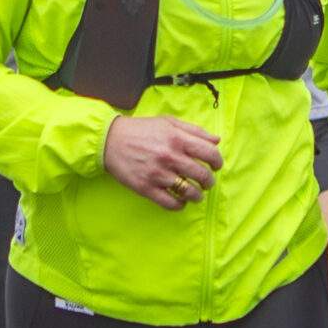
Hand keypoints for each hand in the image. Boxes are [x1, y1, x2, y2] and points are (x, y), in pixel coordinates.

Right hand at [102, 115, 220, 210]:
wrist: (109, 141)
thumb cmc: (140, 130)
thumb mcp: (167, 122)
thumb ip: (193, 130)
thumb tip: (216, 141)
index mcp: (177, 138)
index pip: (210, 154)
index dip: (218, 162)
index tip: (216, 166)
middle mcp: (170, 156)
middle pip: (202, 175)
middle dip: (209, 181)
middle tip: (206, 182)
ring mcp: (158, 174)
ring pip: (189, 192)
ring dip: (197, 196)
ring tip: (195, 195)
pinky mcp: (146, 188)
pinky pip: (171, 203)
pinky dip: (180, 205)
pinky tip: (180, 201)